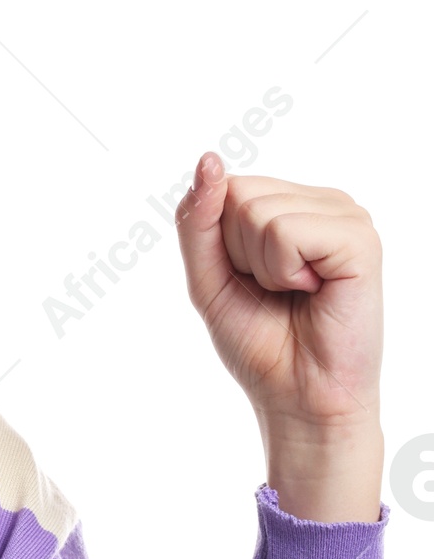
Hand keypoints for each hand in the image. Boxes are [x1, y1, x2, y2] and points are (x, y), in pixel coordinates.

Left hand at [175, 152, 383, 520]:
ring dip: (263, 267)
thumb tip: (209, 161)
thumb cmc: (261, 343)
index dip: (220, 245)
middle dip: (239, 256)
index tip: (250, 281)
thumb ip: (199, 223)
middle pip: (239, 196)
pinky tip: (314, 291)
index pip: (227, 189)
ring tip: (295, 293)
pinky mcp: (359, 238)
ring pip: (260, 212)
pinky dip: (285, 272)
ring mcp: (345, 216)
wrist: (299, 397)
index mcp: (289, 205)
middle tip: (275, 292)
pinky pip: (288, 232)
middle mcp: (320, 202)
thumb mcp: (209, 280)